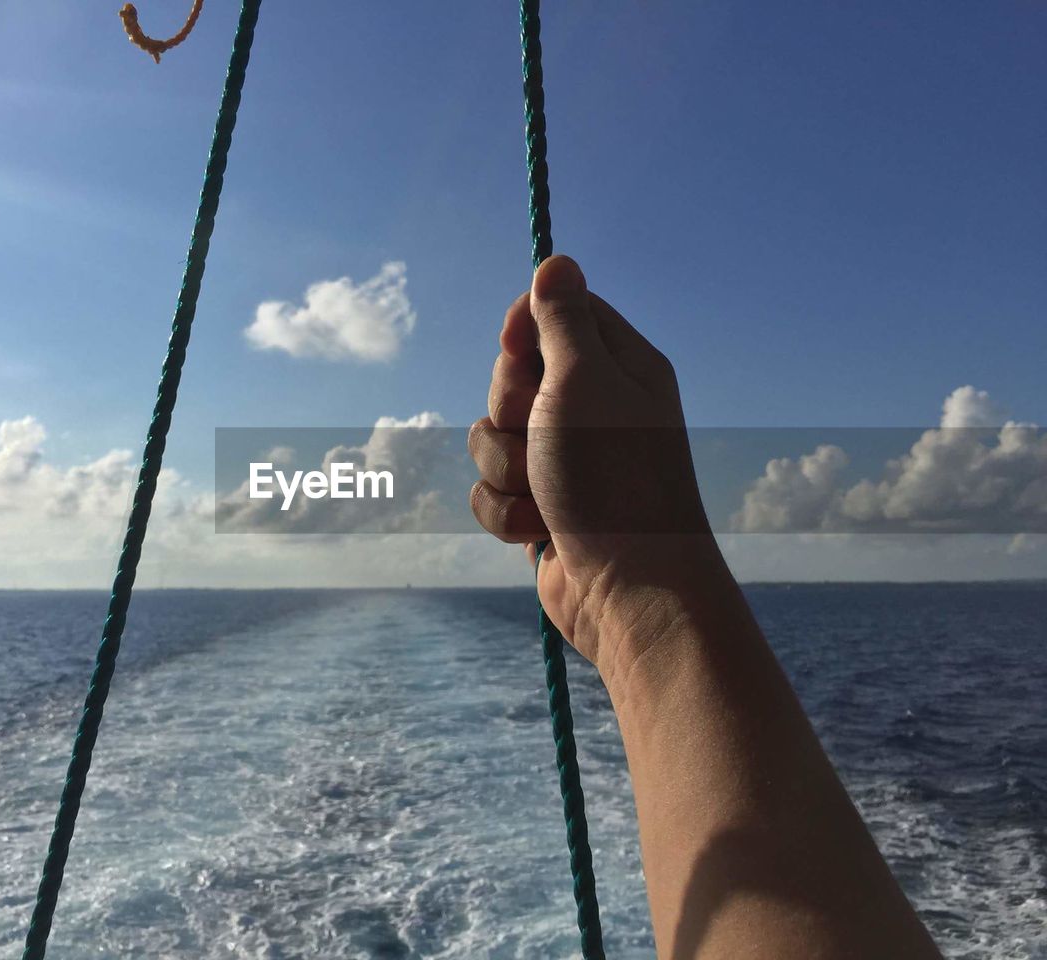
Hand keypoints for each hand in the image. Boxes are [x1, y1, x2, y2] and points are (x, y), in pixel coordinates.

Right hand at [469, 255, 725, 684]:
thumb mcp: (583, 381)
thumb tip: (557, 260)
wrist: (628, 591)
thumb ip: (562, 321)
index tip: (520, 352)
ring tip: (544, 494)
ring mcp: (566, 461)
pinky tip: (539, 531)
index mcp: (619, 366)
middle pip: (513, 374)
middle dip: (510, 408)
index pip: (557, 314)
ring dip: (505, 467)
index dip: (525, 331)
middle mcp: (594, 409)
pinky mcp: (541, 507)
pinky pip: (491, 489)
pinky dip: (506, 512)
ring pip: (491, 436)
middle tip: (541, 432)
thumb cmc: (612, 478)